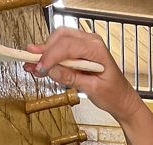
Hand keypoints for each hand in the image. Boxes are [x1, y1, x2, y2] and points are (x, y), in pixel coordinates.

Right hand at [24, 28, 144, 120]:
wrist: (121, 99)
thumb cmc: (113, 94)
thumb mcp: (92, 89)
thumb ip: (72, 78)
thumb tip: (52, 70)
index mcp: (97, 49)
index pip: (68, 46)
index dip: (51, 56)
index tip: (40, 67)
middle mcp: (91, 42)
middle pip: (61, 37)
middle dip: (44, 50)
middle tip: (32, 64)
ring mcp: (85, 45)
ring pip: (59, 40)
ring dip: (44, 52)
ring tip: (32, 66)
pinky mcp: (79, 52)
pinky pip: (61, 49)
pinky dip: (49, 57)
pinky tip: (40, 66)